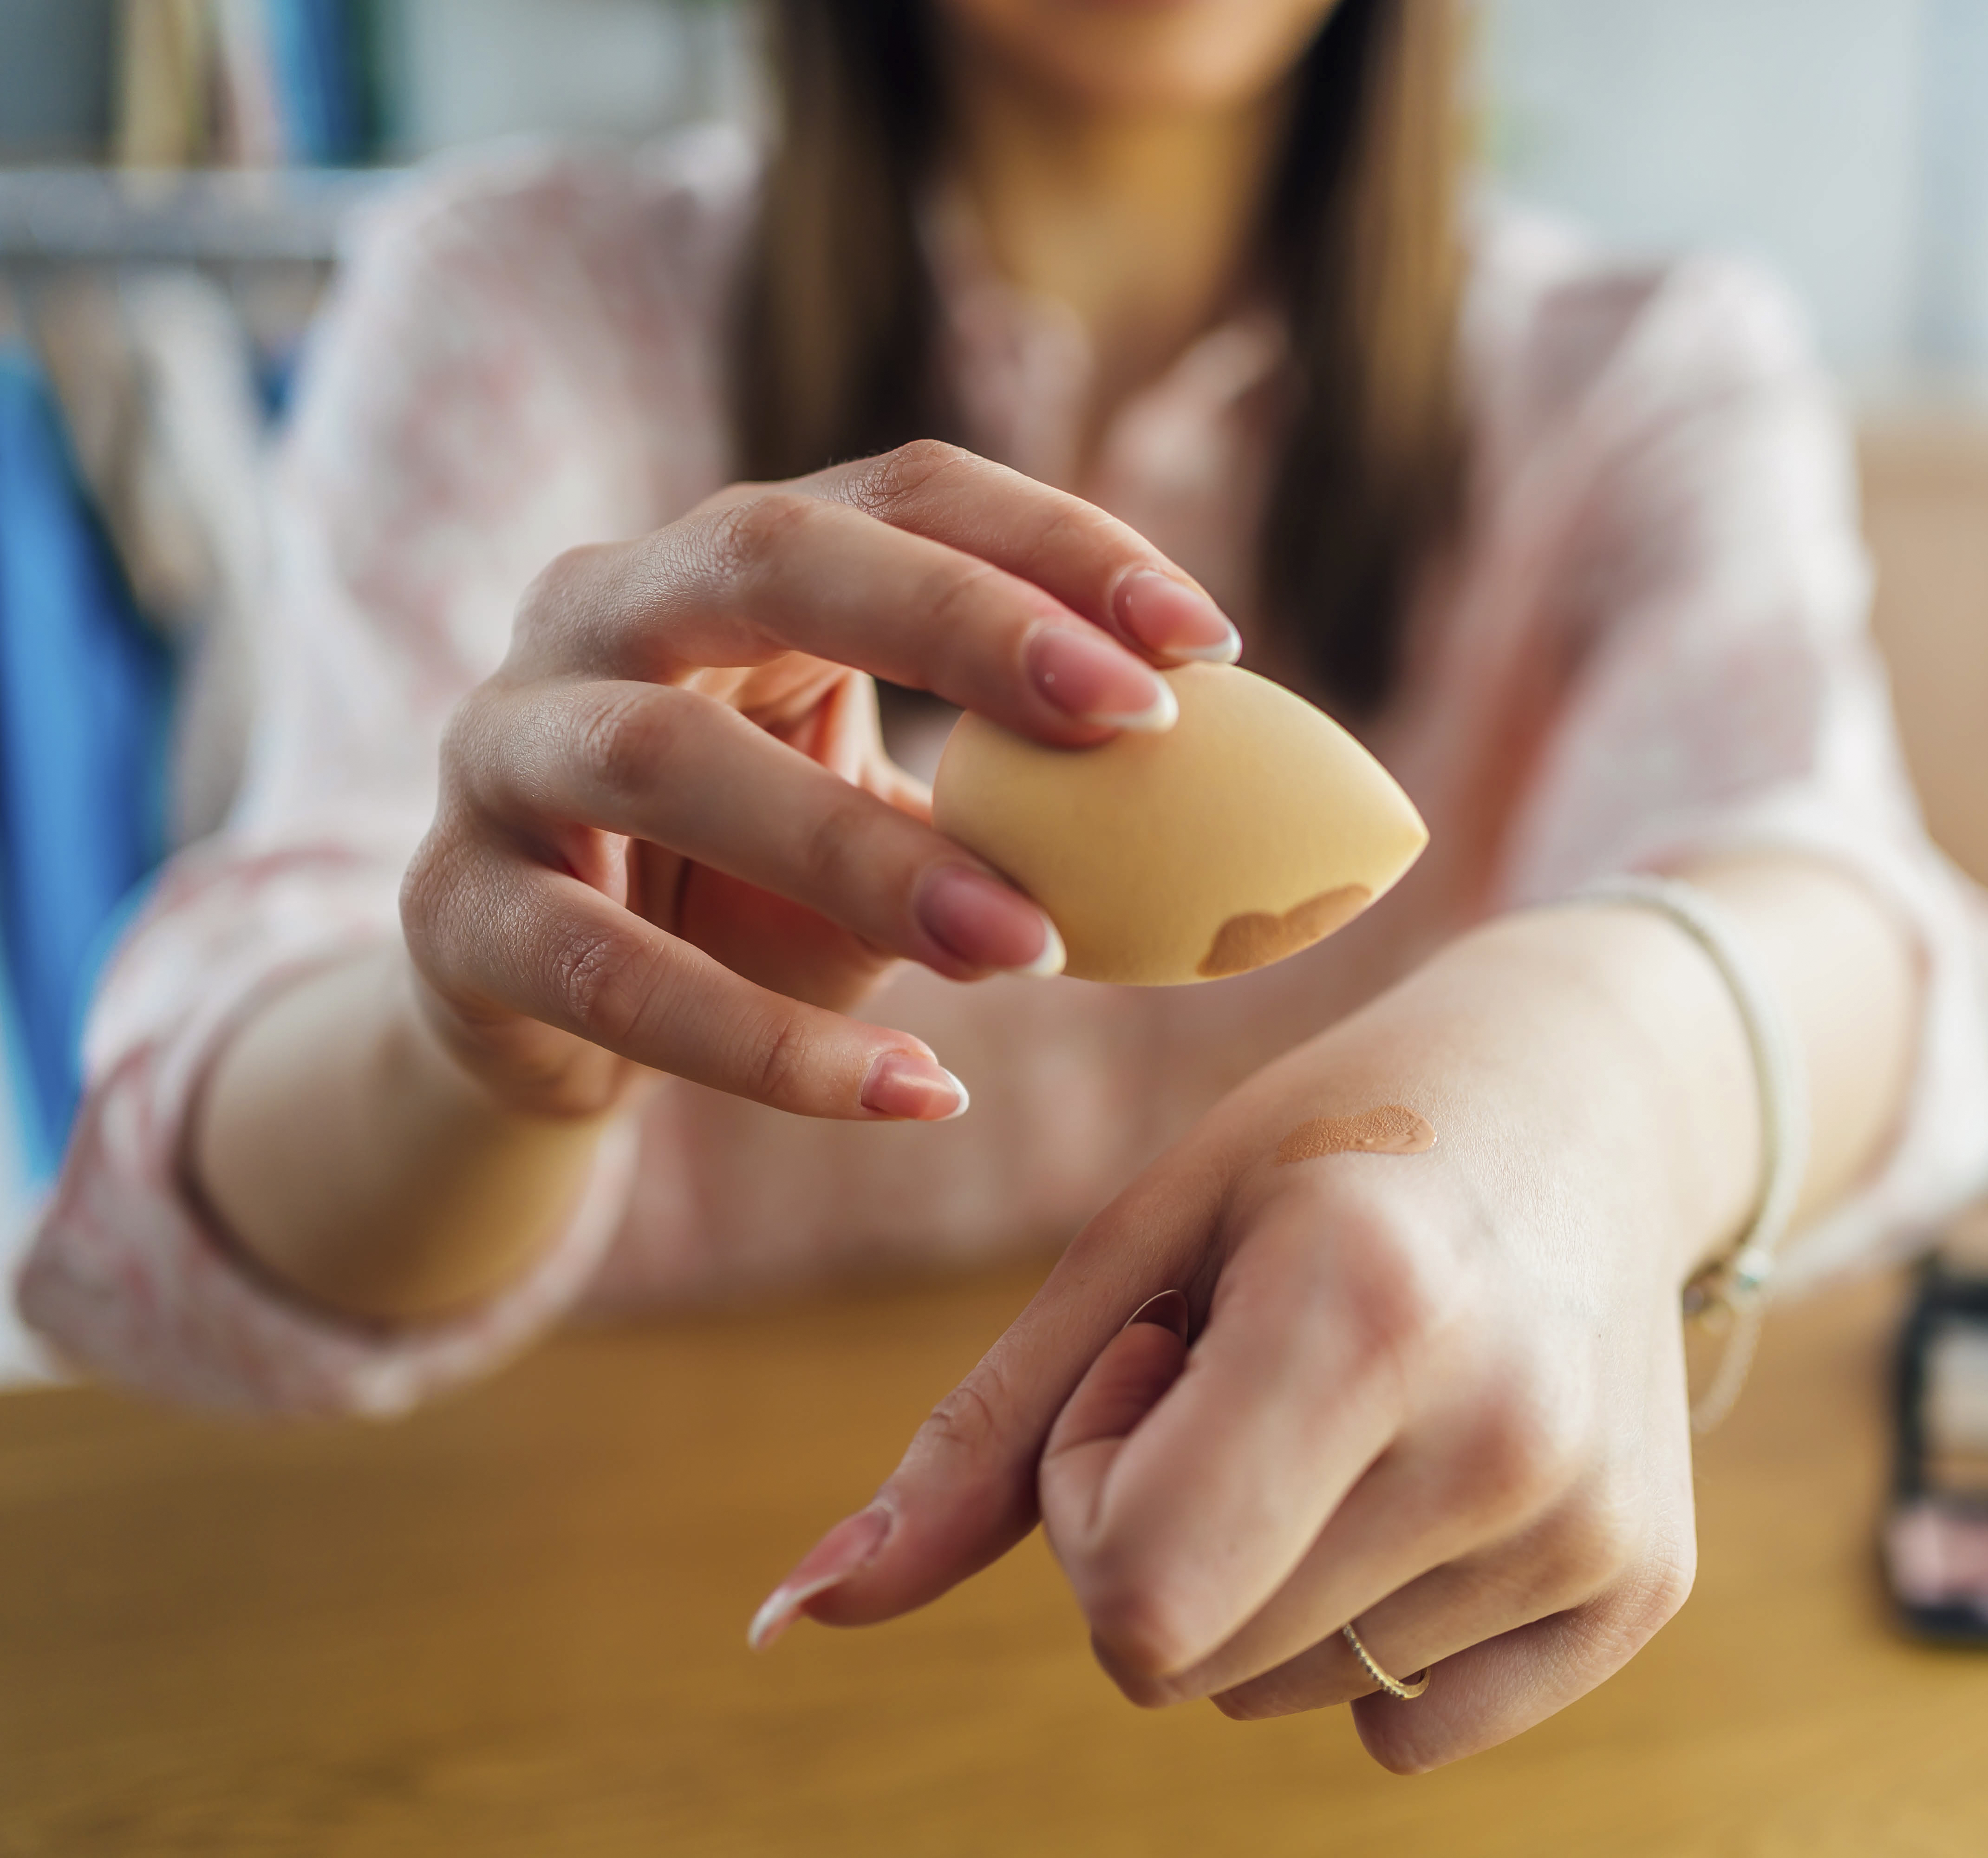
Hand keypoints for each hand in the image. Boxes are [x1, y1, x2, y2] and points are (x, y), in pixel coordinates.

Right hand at [400, 440, 1239, 1122]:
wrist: (547, 1005)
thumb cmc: (752, 881)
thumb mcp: (887, 814)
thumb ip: (1017, 795)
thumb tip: (1237, 813)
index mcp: (726, 560)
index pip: (904, 491)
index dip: (1056, 545)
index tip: (1209, 642)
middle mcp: (598, 610)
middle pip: (770, 558)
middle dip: (960, 625)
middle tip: (1132, 722)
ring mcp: (504, 752)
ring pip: (667, 762)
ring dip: (866, 854)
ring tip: (1031, 949)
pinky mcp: (457, 915)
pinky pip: (609, 975)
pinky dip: (768, 1044)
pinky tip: (917, 1093)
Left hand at [752, 906, 1756, 1770]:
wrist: (1592, 1101)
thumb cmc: (1328, 1146)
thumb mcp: (1141, 1244)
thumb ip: (976, 1445)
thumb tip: (785, 1618)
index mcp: (1366, 1310)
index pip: (1139, 1601)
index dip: (1094, 1495)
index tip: (1154, 1359)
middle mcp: (1501, 1433)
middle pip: (1198, 1663)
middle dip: (1165, 1534)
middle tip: (1252, 1370)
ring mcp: (1587, 1521)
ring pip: (1292, 1693)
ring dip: (1273, 1573)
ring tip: (1354, 1403)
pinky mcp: (1645, 1583)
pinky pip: (1414, 1728)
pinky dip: (1379, 1629)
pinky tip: (1433, 1472)